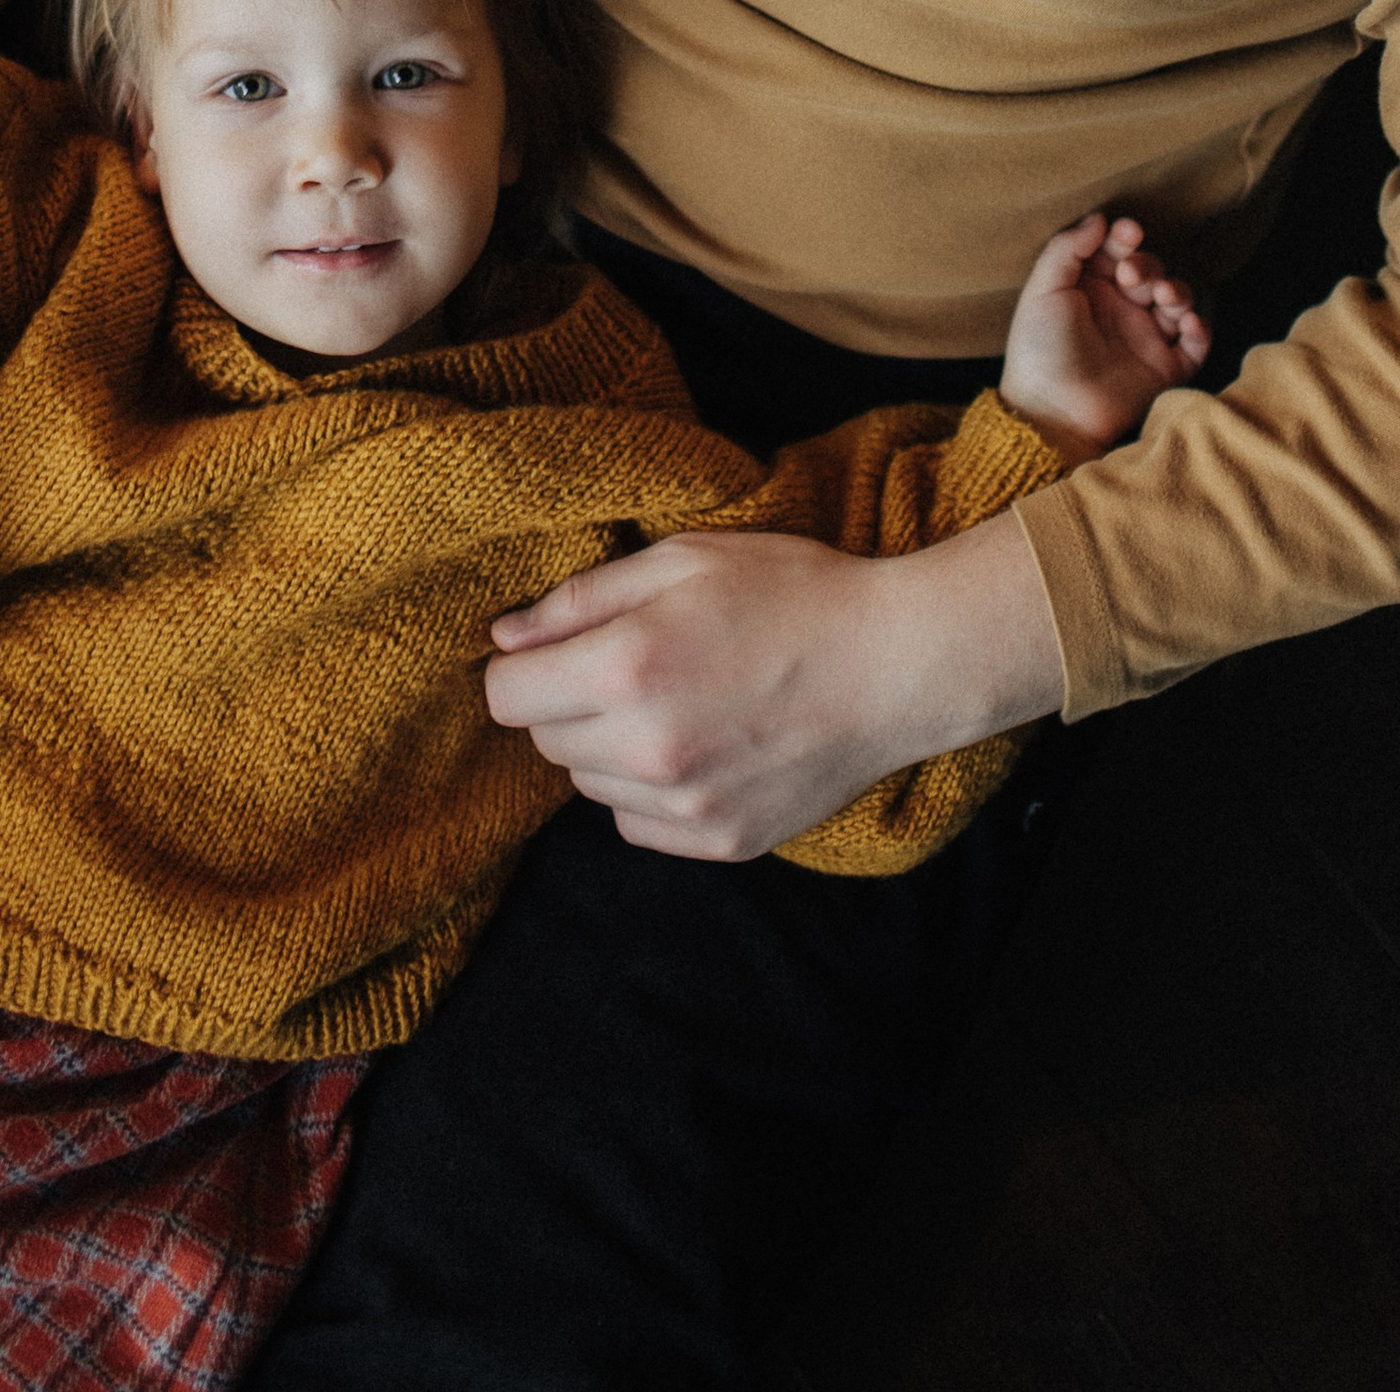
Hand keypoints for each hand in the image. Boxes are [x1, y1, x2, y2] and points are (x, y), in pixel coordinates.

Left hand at [483, 512, 1061, 862]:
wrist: (895, 664)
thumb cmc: (791, 593)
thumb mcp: (684, 558)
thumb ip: (582, 598)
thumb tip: (504, 636)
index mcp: (627, 669)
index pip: (506, 696)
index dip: (521, 666)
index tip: (557, 647)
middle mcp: (647, 750)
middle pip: (544, 742)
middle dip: (567, 701)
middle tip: (631, 663)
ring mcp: (687, 806)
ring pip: (589, 786)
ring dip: (609, 747)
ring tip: (675, 700)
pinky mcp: (721, 841)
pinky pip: (638, 824)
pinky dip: (651, 791)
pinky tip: (700, 744)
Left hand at [999, 214, 1209, 449]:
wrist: (1053, 411)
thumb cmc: (1040, 349)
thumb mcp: (1042, 290)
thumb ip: (1066, 248)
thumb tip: (1100, 218)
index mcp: (1090, 288)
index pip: (1118, 251)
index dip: (1126, 238)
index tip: (1127, 234)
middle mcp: (1121, 309)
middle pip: (1150, 270)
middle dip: (1147, 266)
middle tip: (1131, 277)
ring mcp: (1145, 338)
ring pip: (1177, 300)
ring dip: (1177, 291)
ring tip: (1162, 298)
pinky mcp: (1165, 368)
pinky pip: (1196, 344)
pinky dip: (1200, 329)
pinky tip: (1187, 324)